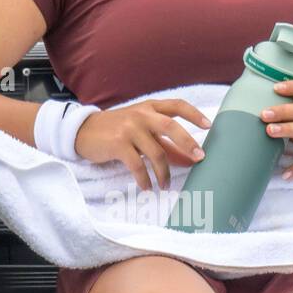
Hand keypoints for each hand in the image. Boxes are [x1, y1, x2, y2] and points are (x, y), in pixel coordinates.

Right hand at [74, 98, 211, 191]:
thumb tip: (190, 159)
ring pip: (156, 152)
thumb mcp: (141, 132)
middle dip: (188, 143)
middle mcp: (141, 114)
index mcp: (149, 107)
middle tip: (199, 159)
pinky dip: (144, 179)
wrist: (83, 131)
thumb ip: (164, 143)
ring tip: (164, 186)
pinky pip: (138, 165)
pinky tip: (147, 187)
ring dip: (164, 173)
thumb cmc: (117, 131)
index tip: (209, 126)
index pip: (177, 106)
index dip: (194, 114)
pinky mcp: (118, 144)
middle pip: (171, 126)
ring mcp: (129, 128)